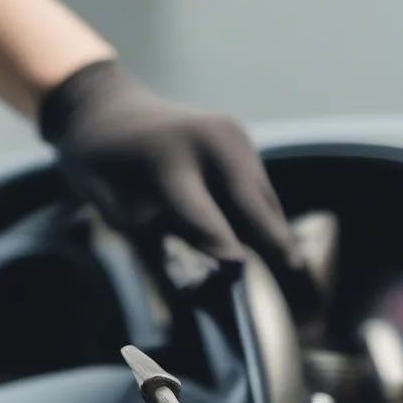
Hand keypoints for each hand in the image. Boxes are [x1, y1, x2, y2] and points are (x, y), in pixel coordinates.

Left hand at [39, 60, 317, 311]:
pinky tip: (276, 251)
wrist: (107, 106)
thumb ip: (151, 246)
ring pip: (264, 199)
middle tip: (299, 283)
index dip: (222, 250)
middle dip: (275, 244)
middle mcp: (209, 141)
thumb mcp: (112, 210)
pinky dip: (265, 218)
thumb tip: (194, 296)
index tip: (241, 276)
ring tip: (299, 280)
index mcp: (168, 159)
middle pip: (253, 205)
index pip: (203, 217)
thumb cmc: (102, 169)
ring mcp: (233, 135)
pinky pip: (260, 188)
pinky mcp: (243, 139)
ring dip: (276, 236)